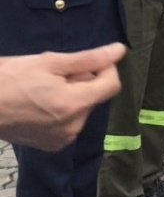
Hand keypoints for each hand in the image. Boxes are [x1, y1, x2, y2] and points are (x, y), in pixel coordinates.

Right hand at [0, 43, 125, 150]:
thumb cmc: (10, 79)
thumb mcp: (50, 62)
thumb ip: (89, 59)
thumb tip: (120, 50)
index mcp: (75, 105)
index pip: (111, 85)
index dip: (106, 68)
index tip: (90, 61)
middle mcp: (74, 126)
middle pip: (94, 96)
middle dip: (83, 82)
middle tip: (55, 74)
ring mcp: (63, 139)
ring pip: (82, 109)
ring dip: (72, 96)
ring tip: (44, 89)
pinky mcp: (52, 146)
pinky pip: (70, 123)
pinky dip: (62, 111)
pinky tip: (41, 104)